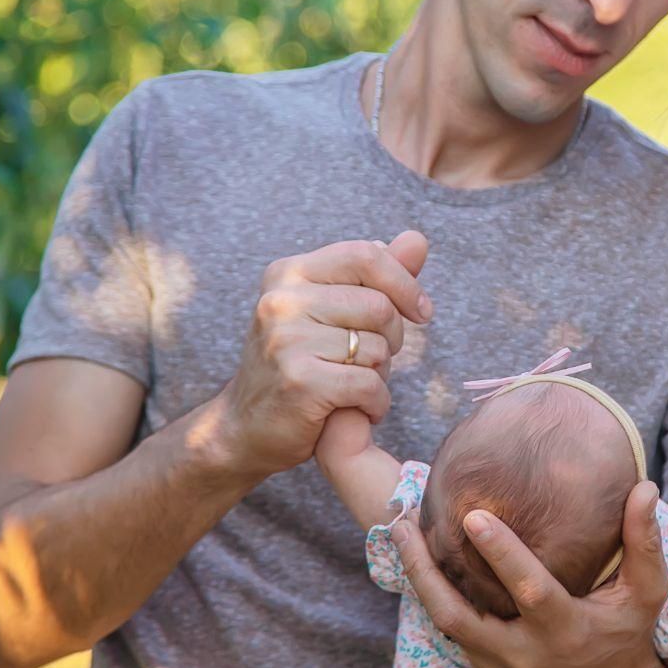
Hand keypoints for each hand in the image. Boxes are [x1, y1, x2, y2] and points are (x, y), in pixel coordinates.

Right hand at [212, 230, 429, 483]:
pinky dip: (376, 403)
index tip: (422, 312)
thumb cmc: (298, 364)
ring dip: (381, 375)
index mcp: (288, 273)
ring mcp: (286, 341)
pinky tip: (361, 410)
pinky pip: (369, 384)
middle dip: (392, 339)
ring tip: (357, 386)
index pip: (366, 256)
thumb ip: (374, 276)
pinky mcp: (299, 382)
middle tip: (373, 362)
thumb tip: (418, 239)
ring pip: (377, 348)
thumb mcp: (330, 311)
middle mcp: (281, 300)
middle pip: (378, 306)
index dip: (404, 283)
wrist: (245, 428)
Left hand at [392, 480, 667, 667]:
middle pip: (457, 616)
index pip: (528, 590)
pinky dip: (431, 599)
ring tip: (402, 535)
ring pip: (446, 626)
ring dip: (419, 581)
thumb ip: (644, 542)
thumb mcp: (647, 594)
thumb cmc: (631, 636)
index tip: (473, 516)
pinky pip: (451, 636)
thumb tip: (645, 487)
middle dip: (424, 571)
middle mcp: (526, 656)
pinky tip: (421, 564)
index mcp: (565, 631)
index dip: (501, 554)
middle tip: (402, 524)